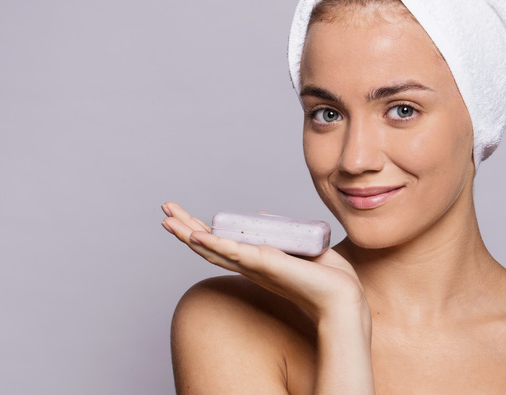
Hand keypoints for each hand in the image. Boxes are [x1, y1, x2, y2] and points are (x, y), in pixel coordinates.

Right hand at [161, 201, 365, 321]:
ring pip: (211, 248)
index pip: (219, 243)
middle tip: (163, 209)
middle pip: (207, 244)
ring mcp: (253, 266)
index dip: (198, 230)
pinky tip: (194, 235)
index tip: (181, 215)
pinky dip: (212, 243)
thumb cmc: (326, 277)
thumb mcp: (297, 244)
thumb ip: (277, 230)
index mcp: (254, 261)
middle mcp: (248, 265)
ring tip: (166, 218)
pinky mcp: (263, 264)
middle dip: (184, 227)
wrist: (341, 296)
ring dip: (187, 232)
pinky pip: (232, 253)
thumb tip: (261, 214)